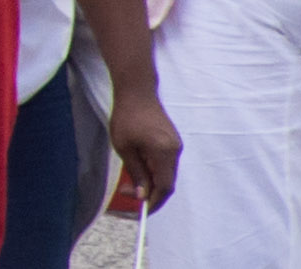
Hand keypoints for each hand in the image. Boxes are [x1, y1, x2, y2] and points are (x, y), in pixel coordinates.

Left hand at [107, 84, 180, 209]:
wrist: (137, 89)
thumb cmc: (127, 116)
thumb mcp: (125, 148)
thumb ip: (136, 173)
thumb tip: (142, 194)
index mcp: (164, 152)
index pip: (164, 187)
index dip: (153, 202)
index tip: (140, 210)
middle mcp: (175, 150)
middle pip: (167, 182)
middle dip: (150, 193)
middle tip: (128, 192)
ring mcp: (175, 144)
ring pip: (166, 173)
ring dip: (151, 181)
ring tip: (130, 180)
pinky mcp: (172, 140)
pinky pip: (165, 163)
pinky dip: (154, 170)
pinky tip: (138, 167)